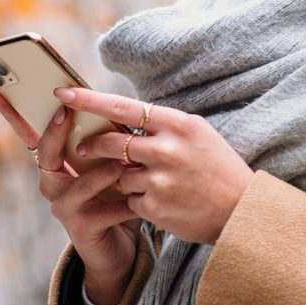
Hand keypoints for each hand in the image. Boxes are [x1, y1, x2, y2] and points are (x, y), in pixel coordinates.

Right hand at [0, 88, 137, 304]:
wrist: (119, 250)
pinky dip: (123, 205)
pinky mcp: (81, 229)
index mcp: (57, 165)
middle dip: (55, 131)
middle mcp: (53, 185)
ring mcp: (64, 208)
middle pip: (46, 154)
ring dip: (101, 173)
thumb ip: (107, 143)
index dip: (12, 115)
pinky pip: (102, 212)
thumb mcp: (109, 166)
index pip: (30, 136)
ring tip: (122, 165)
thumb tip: (117, 109)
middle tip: (67, 111)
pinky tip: (139, 201)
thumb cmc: (114, 200)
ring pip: (78, 185)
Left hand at [55, 87, 254, 245]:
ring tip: (159, 184)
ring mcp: (160, 180)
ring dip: (128, 179)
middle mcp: (166, 150)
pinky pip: (130, 200)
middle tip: (85, 147)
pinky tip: (165, 202)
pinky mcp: (155, 208)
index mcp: (178, 125)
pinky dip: (140, 201)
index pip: (123, 107)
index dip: (88, 100)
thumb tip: (125, 116)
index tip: (63, 92)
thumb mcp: (198, 134)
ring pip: (119, 175)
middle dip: (93, 145)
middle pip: (111, 143)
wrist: (242, 212)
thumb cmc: (220, 169)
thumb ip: (163, 125)